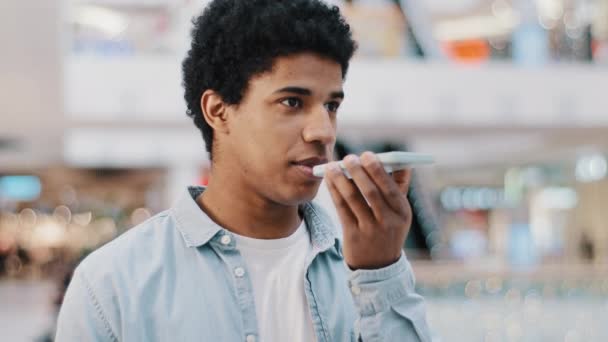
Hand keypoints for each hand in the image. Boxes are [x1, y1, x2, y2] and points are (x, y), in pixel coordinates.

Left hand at [325, 152, 411, 269]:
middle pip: (371, 192)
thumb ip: (399, 187)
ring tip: (332, 166)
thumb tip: (402, 161)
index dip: (377, 169)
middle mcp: (388, 221)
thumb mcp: (399, 213)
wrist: (378, 266)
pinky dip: (334, 191)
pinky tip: (329, 180)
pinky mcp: (353, 235)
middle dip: (358, 172)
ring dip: (341, 179)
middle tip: (348, 158)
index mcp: (402, 212)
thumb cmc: (388, 229)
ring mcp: (370, 230)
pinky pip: (341, 208)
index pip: (390, 187)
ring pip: (353, 199)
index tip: (367, 154)